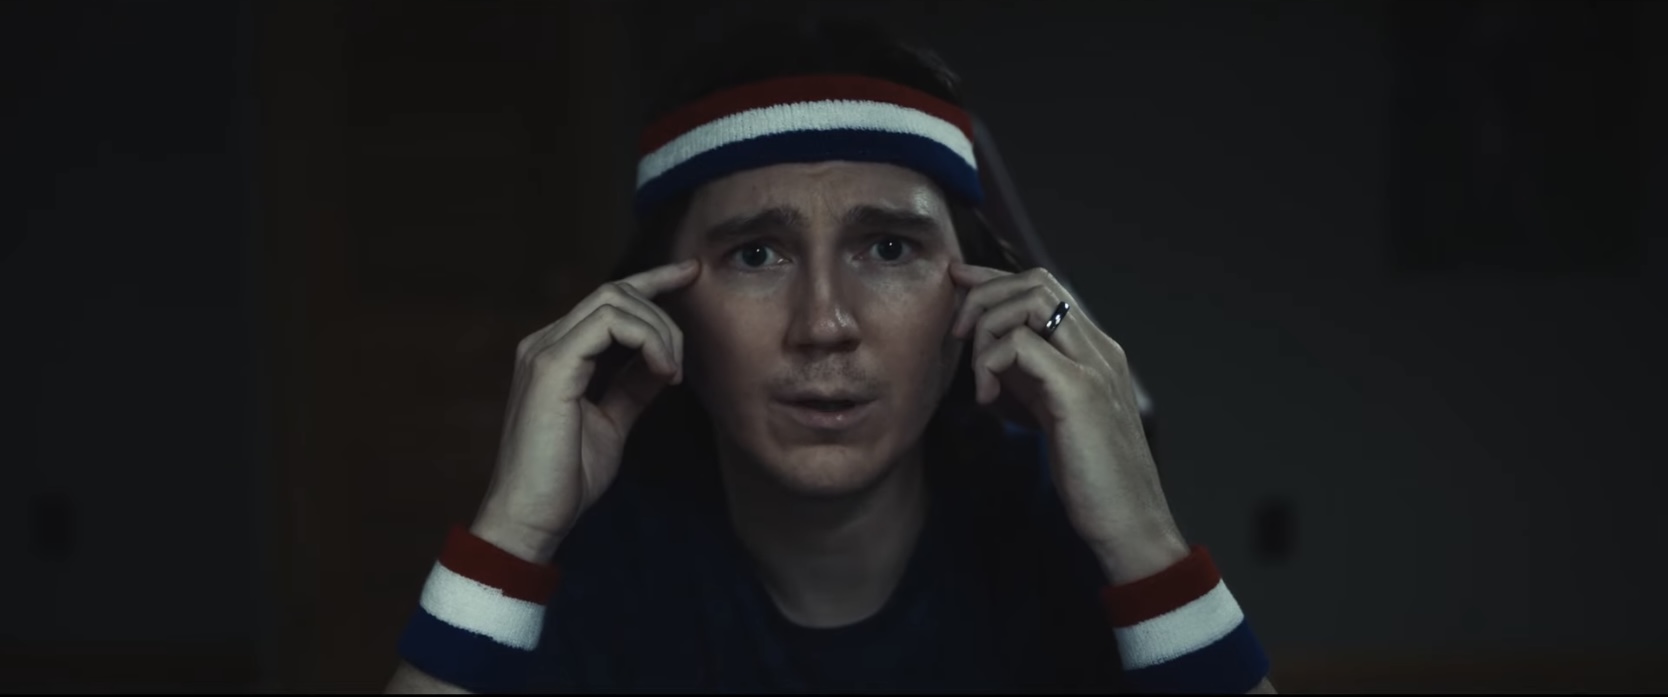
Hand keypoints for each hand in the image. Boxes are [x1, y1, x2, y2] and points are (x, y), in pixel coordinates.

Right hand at [471, 259, 698, 562]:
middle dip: (664, 316)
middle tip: (682, 363)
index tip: (691, 274)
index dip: (653, 281)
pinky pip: (609, 324)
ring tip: (672, 373)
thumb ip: (633, 386)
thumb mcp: (613, 422)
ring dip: (659, 332)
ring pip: (616, 301)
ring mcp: (545, 350)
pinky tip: (663, 372)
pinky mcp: (551, 365)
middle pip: (617, 292)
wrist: (533, 516)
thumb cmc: (567, 478)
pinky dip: (647, 341)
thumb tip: (664, 361)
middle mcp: (546, 342)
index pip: (609, 300)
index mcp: (558, 353)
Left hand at [949, 262, 1186, 583]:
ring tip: (976, 374)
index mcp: (1095, 350)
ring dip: (987, 327)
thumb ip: (1030, 379)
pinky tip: (987, 399)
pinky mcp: (1078, 390)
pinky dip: (990, 363)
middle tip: (958, 334)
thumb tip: (990, 356)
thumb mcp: (1053, 415)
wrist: (1129, 523)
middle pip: (1035, 282)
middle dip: (984, 295)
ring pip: (1029, 302)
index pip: (1044, 287)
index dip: (995, 279)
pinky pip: (1020, 345)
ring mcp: (1093, 365)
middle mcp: (1099, 348)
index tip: (958, 283)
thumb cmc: (1091, 477)